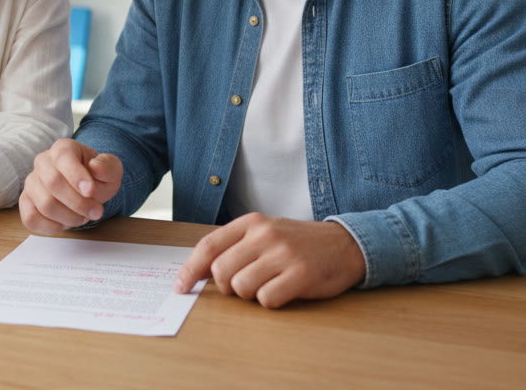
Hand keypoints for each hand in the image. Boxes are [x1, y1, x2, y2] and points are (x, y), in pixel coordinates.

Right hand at [19, 138, 122, 233]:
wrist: (86, 188)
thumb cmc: (96, 177)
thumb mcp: (111, 170)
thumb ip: (108, 167)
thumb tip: (96, 167)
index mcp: (63, 148)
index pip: (63, 157)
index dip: (76, 175)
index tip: (91, 192)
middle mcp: (42, 162)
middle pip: (53, 183)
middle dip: (78, 203)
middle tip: (96, 212)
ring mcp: (31, 182)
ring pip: (44, 204)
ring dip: (69, 217)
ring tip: (83, 217)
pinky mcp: (25, 202)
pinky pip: (30, 218)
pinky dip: (51, 227)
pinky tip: (65, 223)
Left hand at [172, 213, 365, 308]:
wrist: (344, 245)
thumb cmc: (298, 243)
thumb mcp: (265, 234)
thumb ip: (235, 247)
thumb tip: (200, 272)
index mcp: (251, 223)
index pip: (209, 246)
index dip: (190, 270)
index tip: (180, 287)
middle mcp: (265, 235)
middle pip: (222, 272)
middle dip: (228, 287)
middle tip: (246, 284)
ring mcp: (283, 253)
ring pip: (242, 288)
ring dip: (251, 295)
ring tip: (269, 284)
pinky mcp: (301, 274)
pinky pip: (267, 300)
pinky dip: (271, 302)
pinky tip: (285, 290)